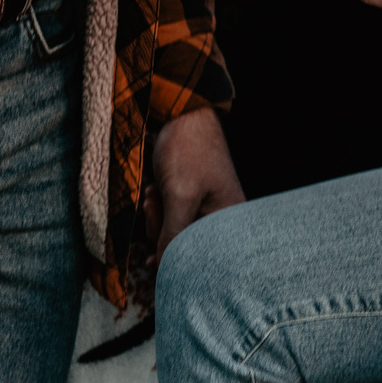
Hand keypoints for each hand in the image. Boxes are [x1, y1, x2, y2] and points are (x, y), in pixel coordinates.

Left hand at [149, 106, 244, 258]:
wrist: (180, 112)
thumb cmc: (188, 150)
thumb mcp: (179, 196)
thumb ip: (173, 236)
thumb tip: (164, 270)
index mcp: (230, 219)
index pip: (203, 257)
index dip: (176, 260)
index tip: (151, 260)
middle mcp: (221, 217)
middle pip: (186, 247)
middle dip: (162, 229)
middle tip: (153, 205)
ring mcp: (205, 208)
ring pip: (174, 233)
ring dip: (157, 216)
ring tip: (153, 192)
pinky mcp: (191, 199)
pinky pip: (172, 218)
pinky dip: (159, 208)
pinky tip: (154, 191)